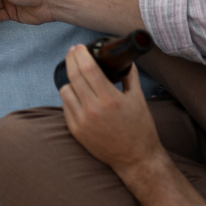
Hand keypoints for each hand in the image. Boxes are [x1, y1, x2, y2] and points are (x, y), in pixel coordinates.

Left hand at [60, 46, 163, 173]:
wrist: (135, 158)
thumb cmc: (140, 128)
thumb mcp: (138, 99)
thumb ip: (130, 76)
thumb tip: (125, 59)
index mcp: (110, 99)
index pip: (87, 68)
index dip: (80, 54)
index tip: (78, 47)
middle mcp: (93, 109)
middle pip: (73, 75)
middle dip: (71, 59)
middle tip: (73, 52)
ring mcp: (81, 120)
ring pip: (65, 90)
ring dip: (70, 80)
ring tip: (78, 77)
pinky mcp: (75, 130)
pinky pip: (66, 106)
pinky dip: (71, 97)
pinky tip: (79, 95)